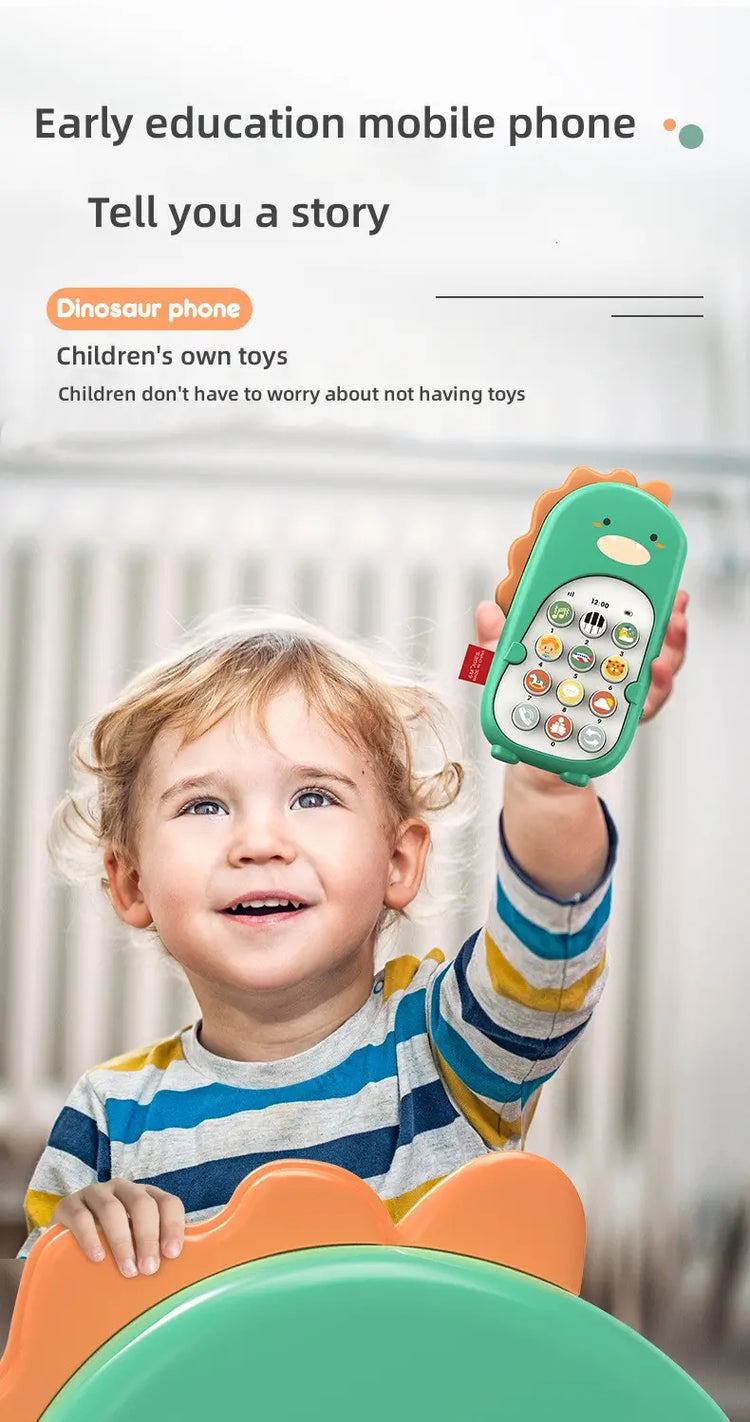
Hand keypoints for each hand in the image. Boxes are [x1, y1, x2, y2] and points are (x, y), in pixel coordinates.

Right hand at [51, 1179, 184, 1276]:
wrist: (67, 1244)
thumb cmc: (112, 1249)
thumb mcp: (135, 1245)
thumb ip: (154, 1252)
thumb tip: (178, 1277)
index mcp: (145, 1196)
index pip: (167, 1202)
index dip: (172, 1226)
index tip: (172, 1254)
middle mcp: (123, 1189)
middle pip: (141, 1204)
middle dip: (148, 1237)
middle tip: (149, 1269)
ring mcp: (95, 1194)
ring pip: (112, 1209)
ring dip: (122, 1241)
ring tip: (127, 1270)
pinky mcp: (69, 1205)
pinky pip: (81, 1217)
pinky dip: (91, 1237)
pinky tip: (98, 1257)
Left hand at [474, 588, 688, 723]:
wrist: (533, 756)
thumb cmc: (526, 706)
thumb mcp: (507, 669)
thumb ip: (500, 641)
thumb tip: (486, 610)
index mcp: (593, 648)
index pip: (621, 616)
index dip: (641, 593)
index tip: (652, 571)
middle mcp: (615, 670)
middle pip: (650, 642)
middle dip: (667, 624)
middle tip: (673, 609)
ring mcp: (621, 698)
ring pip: (654, 676)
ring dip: (664, 660)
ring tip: (662, 654)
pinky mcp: (618, 727)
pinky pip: (638, 713)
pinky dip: (646, 700)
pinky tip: (646, 691)